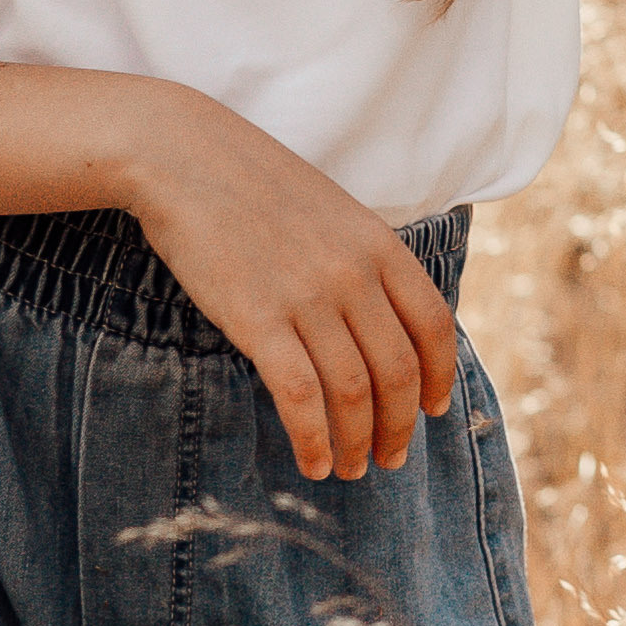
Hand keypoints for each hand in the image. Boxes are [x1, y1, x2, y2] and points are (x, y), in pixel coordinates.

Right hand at [122, 91, 459, 480]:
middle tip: (389, 458)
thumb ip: (364, 262)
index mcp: (380, 244)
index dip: (440, 377)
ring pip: (354, 391)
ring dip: (358, 442)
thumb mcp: (333, 212)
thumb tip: (382, 324)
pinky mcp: (257, 318)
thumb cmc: (256, 186)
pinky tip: (314, 463)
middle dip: (399, 426)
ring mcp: (308, 296)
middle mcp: (354, 273)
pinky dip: (314, 439)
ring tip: (350, 469)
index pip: (434, 325)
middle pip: (399, 370)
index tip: (433, 411)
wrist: (185, 156)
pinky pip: (300, 395)